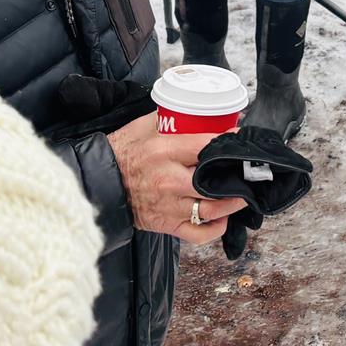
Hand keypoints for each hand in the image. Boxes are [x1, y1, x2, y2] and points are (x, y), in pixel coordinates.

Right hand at [108, 112, 246, 244]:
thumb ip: (170, 118)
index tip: (238, 138)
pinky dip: (215, 229)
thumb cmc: (122, 153)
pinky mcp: (166, 224)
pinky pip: (198, 234)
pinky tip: (221, 218)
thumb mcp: (143, 126)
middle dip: (237, 177)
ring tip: (241, 194)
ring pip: (212, 209)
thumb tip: (198, 111)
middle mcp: (168, 180)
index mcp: (164, 152)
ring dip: (233, 203)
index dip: (228, 142)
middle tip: (247, 170)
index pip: (206, 147)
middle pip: (215, 182)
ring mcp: (169, 205)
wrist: (98, 182)